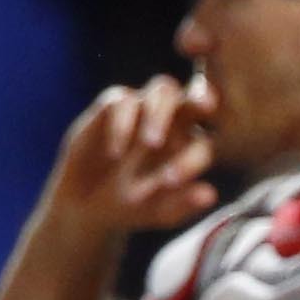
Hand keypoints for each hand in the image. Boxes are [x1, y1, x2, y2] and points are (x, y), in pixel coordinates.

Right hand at [48, 78, 216, 230]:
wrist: (89, 201)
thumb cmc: (133, 206)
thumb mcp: (156, 211)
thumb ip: (183, 204)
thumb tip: (210, 194)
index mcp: (191, 146)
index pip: (204, 143)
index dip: (193, 159)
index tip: (171, 181)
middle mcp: (174, 122)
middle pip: (194, 98)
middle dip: (198, 103)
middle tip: (195, 124)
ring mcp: (145, 109)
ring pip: (164, 88)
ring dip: (159, 113)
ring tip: (150, 144)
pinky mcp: (113, 105)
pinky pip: (123, 99)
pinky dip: (121, 123)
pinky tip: (115, 153)